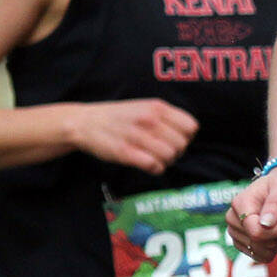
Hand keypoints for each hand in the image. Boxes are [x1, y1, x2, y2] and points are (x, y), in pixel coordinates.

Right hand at [69, 98, 196, 173]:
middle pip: (182, 144)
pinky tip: (148, 165)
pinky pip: (154, 166)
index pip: (191, 127)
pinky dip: (155, 169)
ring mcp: (137, 136)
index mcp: (157, 107)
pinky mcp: (125, 153)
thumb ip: (166, 117)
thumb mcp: (145, 106)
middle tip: (164, 152)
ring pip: (170, 156)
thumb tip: (188, 134)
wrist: (86, 122)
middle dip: (177, 152)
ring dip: (166, 162)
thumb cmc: (119, 117)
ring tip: (155, 159)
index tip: (176, 140)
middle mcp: (150, 120)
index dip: (187, 137)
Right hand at [225, 166, 276, 262]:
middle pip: (257, 242)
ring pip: (258, 251)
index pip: (255, 231)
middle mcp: (232, 219)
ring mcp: (235, 232)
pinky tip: (275, 235)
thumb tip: (265, 224)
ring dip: (275, 241)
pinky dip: (271, 250)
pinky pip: (258, 257)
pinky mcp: (241, 243)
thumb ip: (274, 204)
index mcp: (239, 204)